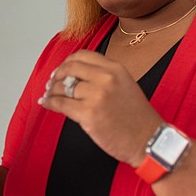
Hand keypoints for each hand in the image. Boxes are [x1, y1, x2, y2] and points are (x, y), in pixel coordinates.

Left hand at [39, 50, 162, 166]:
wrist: (148, 140)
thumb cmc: (137, 117)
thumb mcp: (125, 85)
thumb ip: (103, 77)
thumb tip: (75, 77)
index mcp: (115, 69)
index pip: (83, 55)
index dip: (68, 61)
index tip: (62, 69)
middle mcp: (106, 78)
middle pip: (70, 68)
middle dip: (57, 74)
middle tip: (52, 82)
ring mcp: (96, 96)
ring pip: (63, 86)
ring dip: (52, 90)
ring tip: (49, 94)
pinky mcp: (88, 114)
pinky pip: (61, 104)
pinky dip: (50, 102)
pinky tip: (46, 103)